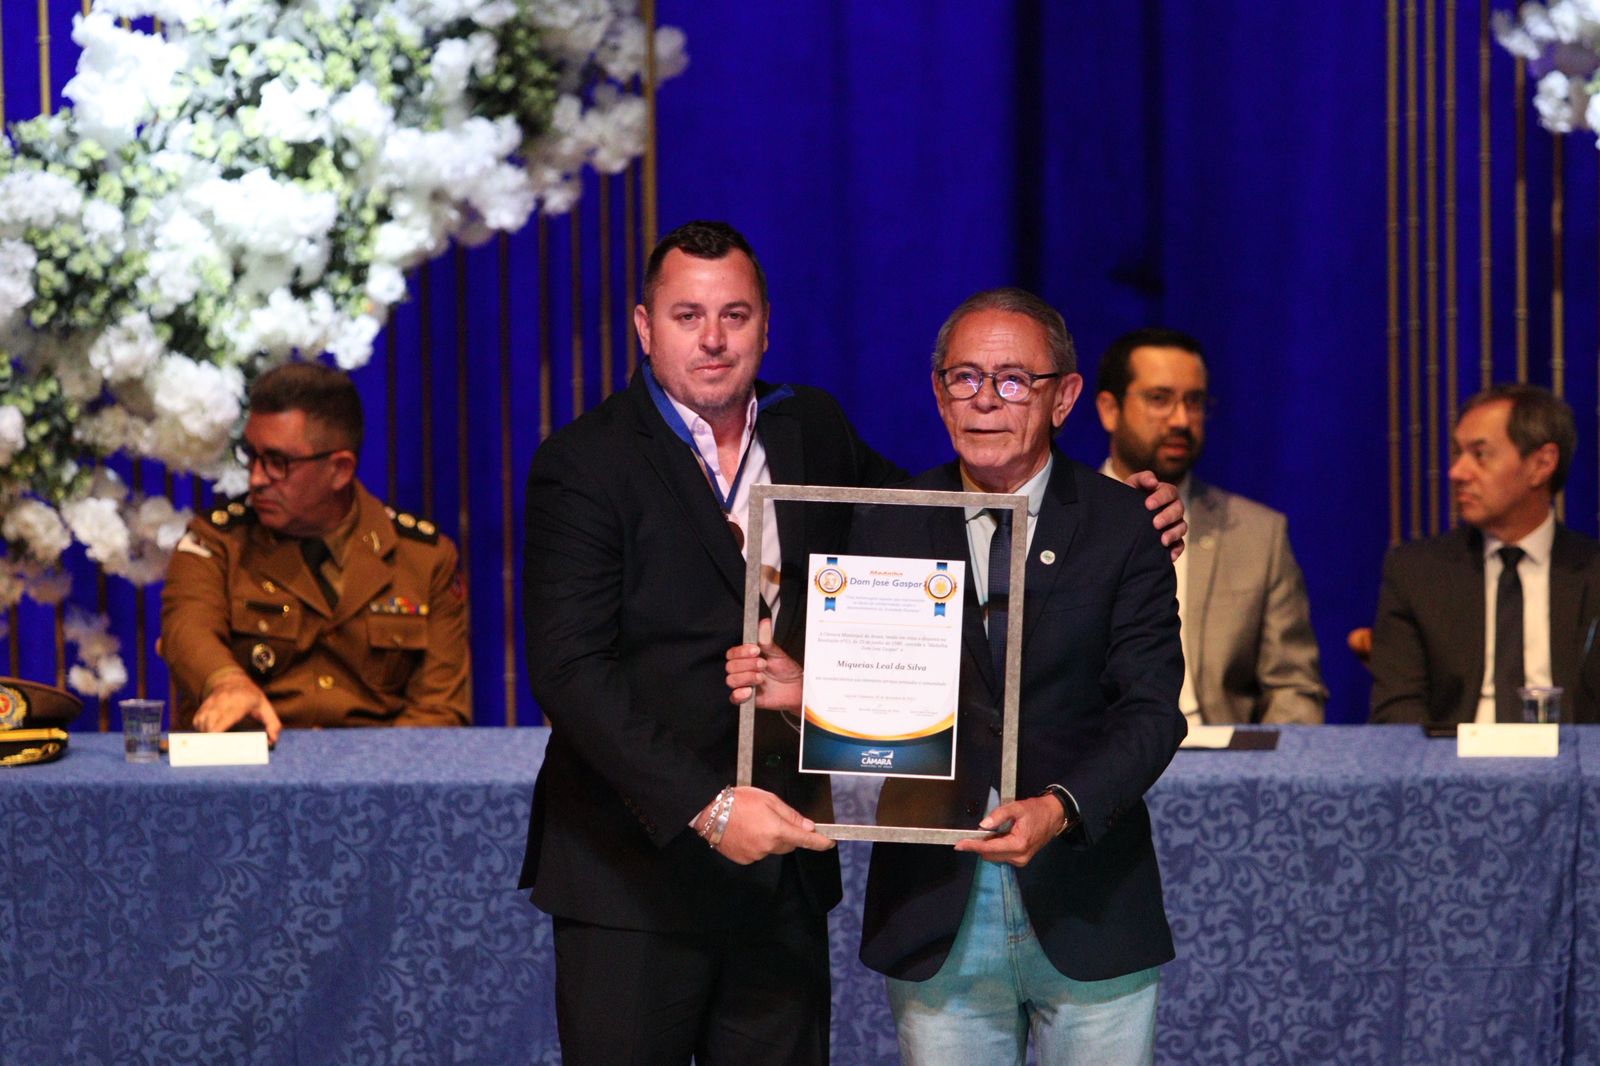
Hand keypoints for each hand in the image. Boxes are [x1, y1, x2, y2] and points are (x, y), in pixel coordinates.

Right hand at [193, 673, 282, 743]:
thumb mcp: (266, 707)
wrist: (233, 680)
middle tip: (217, 752)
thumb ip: (273, 724)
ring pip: (202, 722)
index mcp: (241, 702)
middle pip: (211, 723)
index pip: (227, 717)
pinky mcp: (203, 705)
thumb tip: (272, 741)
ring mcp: (211, 702)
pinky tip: (208, 735)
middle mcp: (224, 701)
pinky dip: (200, 730)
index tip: (219, 745)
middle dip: (212, 739)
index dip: (220, 731)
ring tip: (214, 744)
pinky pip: (197, 720)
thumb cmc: (251, 697)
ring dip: (206, 735)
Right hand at [697, 786, 835, 864]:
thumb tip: (808, 826)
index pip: (805, 840)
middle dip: (788, 834)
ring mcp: (755, 855)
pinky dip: (757, 844)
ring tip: (754, 823)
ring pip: (772, 849)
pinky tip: (746, 832)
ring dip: (770, 839)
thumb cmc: (739, 801)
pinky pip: (758, 853)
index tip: (829, 843)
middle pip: (788, 844)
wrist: (710, 812)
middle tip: (775, 819)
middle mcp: (768, 846)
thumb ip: (790, 815)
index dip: (819, 842)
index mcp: (776, 830)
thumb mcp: (768, 800)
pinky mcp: (744, 859)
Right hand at [725, 618, 803, 710]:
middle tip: (763, 665)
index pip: (733, 653)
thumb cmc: (786, 670)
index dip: (742, 652)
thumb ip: (767, 640)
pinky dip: (740, 694)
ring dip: (746, 678)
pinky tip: (751, 690)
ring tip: (761, 678)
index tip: (756, 651)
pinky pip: (733, 697)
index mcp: (747, 657)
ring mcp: (744, 683)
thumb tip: (764, 623)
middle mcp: (743, 670)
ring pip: (731, 680)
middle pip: (730, 666)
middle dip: (747, 665)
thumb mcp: (778, 653)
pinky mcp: (746, 698)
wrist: (795, 689)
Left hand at [952, 795, 1065, 866]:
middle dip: (980, 844)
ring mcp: (1020, 860)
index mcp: (1018, 844)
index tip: (959, 845)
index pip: (989, 848)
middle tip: (978, 830)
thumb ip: (999, 815)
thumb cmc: (1036, 811)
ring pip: (994, 856)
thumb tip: (983, 825)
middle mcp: (1018, 857)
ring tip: (995, 830)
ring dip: (988, 845)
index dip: (972, 846)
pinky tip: (1001, 836)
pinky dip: (996, 847)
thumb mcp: (1017, 807)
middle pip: (989, 854)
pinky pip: (1001, 855)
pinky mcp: (1021, 860)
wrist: (1054, 816)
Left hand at [1124, 469, 1186, 560]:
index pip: (1169, 492)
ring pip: (1182, 527)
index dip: (1161, 498)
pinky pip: (1180, 545)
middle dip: (1167, 516)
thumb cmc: (1128, 499)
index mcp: (1165, 493)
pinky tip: (1170, 555)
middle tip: (1155, 523)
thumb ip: (1141, 479)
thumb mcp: (1131, 486)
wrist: (1121, 520)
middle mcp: (1172, 508)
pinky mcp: (1172, 540)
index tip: (1147, 505)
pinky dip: (1177, 550)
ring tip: (1163, 540)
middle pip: (1178, 510)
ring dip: (1174, 533)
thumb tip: (1153, 481)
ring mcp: (1174, 524)